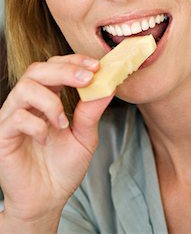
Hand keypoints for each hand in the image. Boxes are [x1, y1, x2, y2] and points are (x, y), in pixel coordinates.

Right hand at [0, 54, 112, 225]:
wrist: (48, 201)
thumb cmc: (63, 168)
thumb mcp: (85, 137)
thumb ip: (91, 112)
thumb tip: (108, 86)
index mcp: (46, 98)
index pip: (54, 67)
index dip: (73, 62)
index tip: (96, 66)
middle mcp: (27, 104)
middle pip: (37, 69)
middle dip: (65, 70)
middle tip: (88, 78)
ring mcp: (12, 118)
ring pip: (25, 88)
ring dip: (51, 100)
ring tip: (63, 122)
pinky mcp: (3, 136)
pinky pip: (16, 118)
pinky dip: (37, 125)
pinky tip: (46, 138)